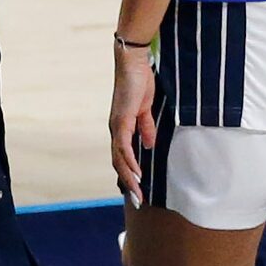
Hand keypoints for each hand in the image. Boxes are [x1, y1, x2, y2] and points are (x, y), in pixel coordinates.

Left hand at [108, 41, 156, 204]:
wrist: (133, 64)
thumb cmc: (139, 84)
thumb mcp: (145, 110)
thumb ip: (147, 127)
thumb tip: (150, 145)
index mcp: (122, 128)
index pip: (122, 157)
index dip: (129, 175)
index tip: (138, 192)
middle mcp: (116, 129)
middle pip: (118, 163)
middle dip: (128, 183)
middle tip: (138, 202)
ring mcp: (117, 125)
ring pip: (119, 158)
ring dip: (128, 177)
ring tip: (138, 194)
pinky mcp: (121, 119)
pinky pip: (123, 145)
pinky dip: (129, 160)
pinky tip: (136, 173)